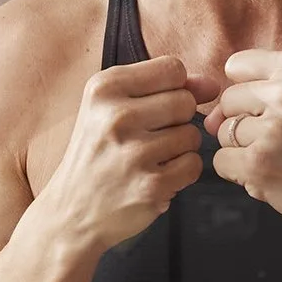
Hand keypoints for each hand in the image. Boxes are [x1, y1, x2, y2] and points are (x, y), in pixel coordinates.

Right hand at [42, 55, 217, 254]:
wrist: (70, 212)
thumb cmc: (96, 155)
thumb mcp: (113, 109)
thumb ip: (163, 89)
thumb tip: (211, 84)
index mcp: (104, 88)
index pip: (172, 68)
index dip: (174, 88)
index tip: (155, 107)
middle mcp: (116, 116)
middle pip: (185, 100)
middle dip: (177, 120)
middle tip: (148, 138)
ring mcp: (134, 152)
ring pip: (192, 134)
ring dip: (179, 148)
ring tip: (149, 159)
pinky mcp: (151, 185)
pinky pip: (194, 165)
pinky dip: (181, 173)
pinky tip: (155, 177)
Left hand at [206, 50, 281, 239]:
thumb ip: (259, 91)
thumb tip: (209, 117)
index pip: (236, 66)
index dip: (248, 94)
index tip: (275, 110)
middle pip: (227, 101)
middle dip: (244, 124)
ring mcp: (272, 129)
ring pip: (222, 133)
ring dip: (243, 151)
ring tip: (280, 158)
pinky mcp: (259, 163)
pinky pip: (221, 161)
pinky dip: (239, 174)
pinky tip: (271, 175)